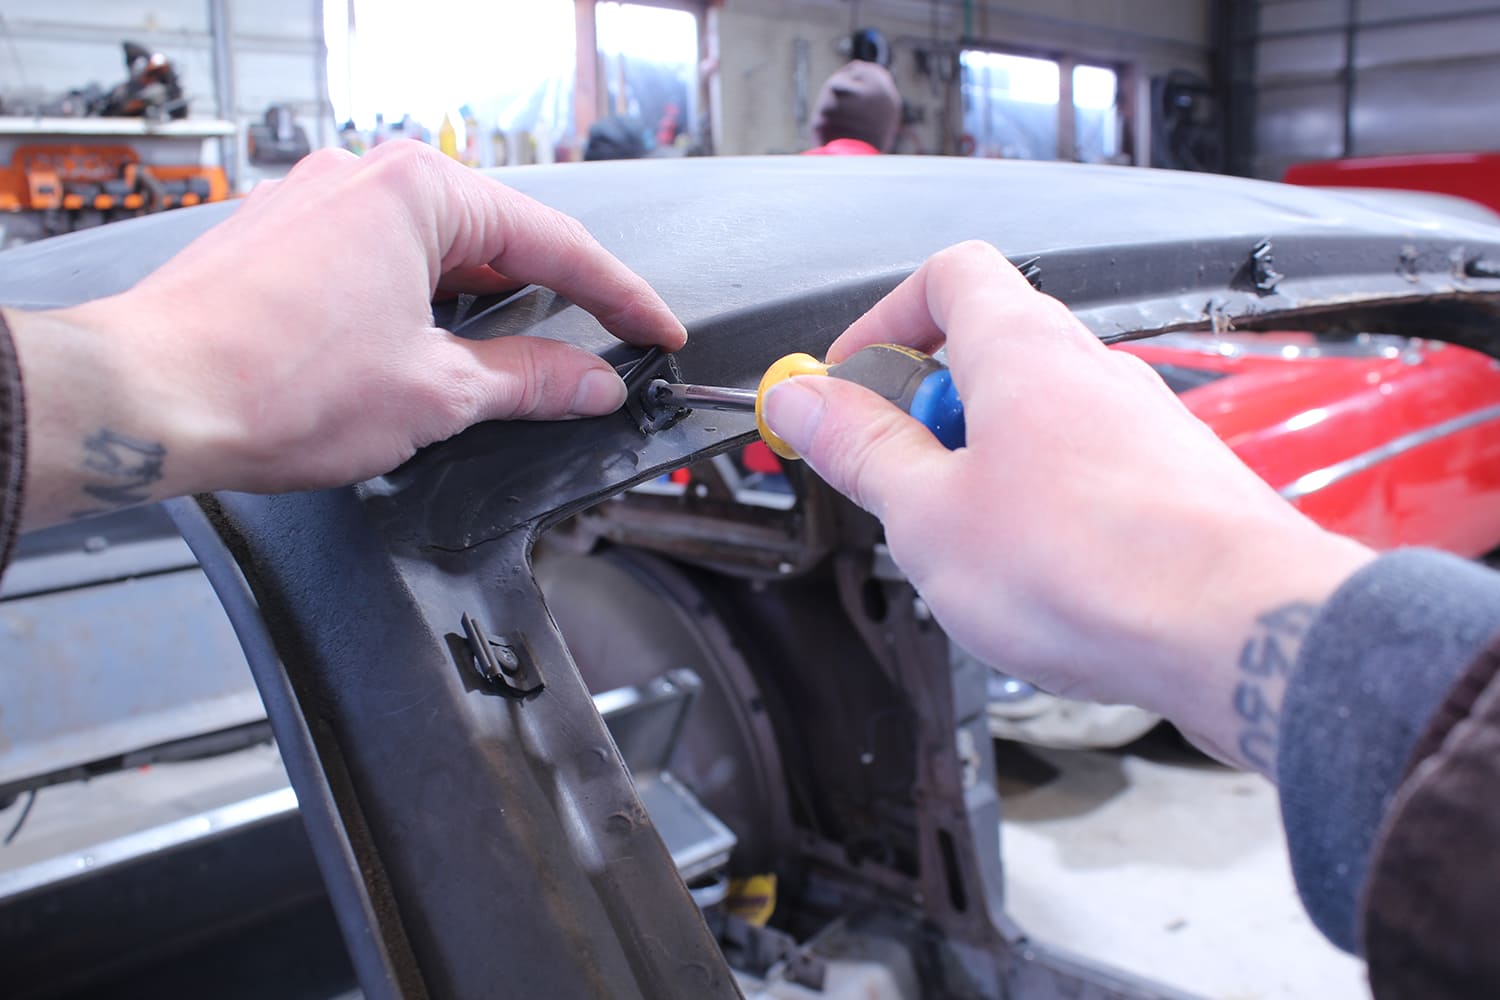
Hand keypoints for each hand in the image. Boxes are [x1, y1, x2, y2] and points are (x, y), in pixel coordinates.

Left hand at [8, 140, 683, 528]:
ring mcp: (315, 205)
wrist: (144, 400)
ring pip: (435, 254)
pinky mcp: (283, 241)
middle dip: (548, 302)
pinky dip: (422, 305)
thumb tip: (591, 383)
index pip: (553, 245)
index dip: (618, 298)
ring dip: (480, 310)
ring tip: (509, 370)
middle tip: (596, 354)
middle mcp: (362, 178)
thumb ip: (531, 381)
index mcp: (415, 191)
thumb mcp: (436, 391)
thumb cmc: (271, 382)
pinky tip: (429, 353)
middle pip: (494, 240)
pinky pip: (382, 262)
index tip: (654, 332)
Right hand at [763, 241, 1373, 774]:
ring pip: (1038, 418)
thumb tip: (800, 398)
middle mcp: (1092, 369)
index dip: (884, 323)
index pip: (948, 276)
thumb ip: (859, 448)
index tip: (848, 385)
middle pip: (989, 350)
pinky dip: (1043, 502)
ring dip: (984, 465)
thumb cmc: (1090, 568)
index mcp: (1022, 351)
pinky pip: (1086, 467)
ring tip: (969, 545)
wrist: (1237, 629)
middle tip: (899, 482)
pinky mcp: (1175, 480)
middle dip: (927, 412)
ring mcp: (1142, 423)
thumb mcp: (928, 514)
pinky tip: (1038, 573)